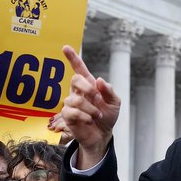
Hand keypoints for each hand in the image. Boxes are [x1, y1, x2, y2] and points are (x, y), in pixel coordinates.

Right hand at [49, 45, 119, 169]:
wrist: (103, 134)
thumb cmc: (108, 116)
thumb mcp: (115, 103)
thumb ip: (109, 91)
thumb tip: (99, 80)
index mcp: (89, 85)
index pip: (79, 69)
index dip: (72, 58)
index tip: (65, 47)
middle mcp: (78, 91)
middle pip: (75, 80)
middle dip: (88, 89)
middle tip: (98, 99)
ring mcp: (71, 103)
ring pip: (75, 99)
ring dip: (90, 108)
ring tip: (97, 115)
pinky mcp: (67, 115)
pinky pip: (72, 111)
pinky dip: (84, 116)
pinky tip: (89, 120)